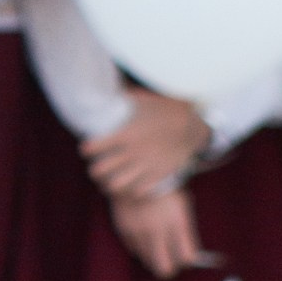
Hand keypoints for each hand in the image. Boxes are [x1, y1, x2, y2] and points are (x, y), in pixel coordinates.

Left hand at [83, 89, 211, 215]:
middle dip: (94, 170)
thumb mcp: (145, 99)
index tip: (87, 149)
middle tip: (96, 166)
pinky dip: (131, 190)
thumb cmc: (168, 109)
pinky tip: (130, 184)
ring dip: (109, 184)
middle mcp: (132, 153)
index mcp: (125, 134)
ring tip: (109, 180)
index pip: (94, 147)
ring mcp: (145, 167)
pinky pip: (137, 191)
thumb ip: (126, 97)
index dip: (87, 149)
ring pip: (116, 186)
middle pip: (100, 171)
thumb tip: (110, 89)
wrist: (194, 127)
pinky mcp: (158, 176)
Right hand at [109, 182, 207, 279]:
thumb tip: (189, 257)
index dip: (188, 259)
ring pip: (149, 262)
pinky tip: (142, 233)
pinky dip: (139, 247)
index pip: (187, 257)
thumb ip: (185, 229)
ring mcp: (139, 231)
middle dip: (170, 267)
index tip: (187, 254)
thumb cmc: (163, 187)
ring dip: (154, 257)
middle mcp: (158, 229)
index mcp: (178, 220)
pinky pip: (134, 250)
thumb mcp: (181, 203)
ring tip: (156, 243)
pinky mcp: (124, 229)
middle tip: (171, 259)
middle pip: (165, 269)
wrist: (133, 169)